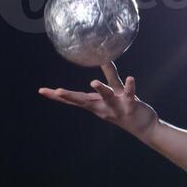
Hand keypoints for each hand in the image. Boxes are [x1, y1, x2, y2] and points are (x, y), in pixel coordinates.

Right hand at [38, 61, 159, 141]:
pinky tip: (131, 78)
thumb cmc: (125, 108)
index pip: (73, 99)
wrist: (144, 127)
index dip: (57, 96)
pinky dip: (130, 87)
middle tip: (56, 91)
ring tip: (93, 81)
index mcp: (95, 104)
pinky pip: (129, 95)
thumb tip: (102, 58)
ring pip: (106, 98)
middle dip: (69, 97)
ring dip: (100, 90)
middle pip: (84, 101)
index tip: (41, 90)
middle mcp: (103, 107)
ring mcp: (116, 107)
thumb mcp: (114, 90)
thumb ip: (109, 74)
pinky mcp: (131, 106)